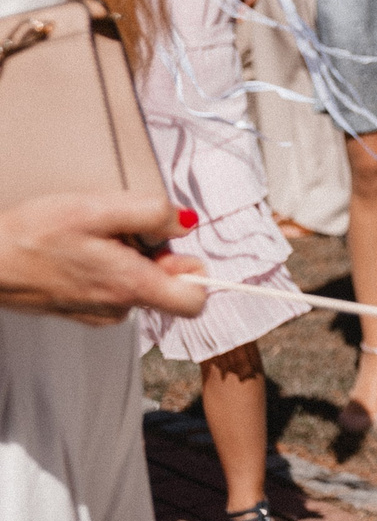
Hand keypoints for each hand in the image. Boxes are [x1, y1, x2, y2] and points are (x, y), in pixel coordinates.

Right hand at [0, 192, 210, 323]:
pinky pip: (112, 289)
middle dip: (158, 256)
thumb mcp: (98, 208)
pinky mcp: (79, 309)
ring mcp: (97, 312)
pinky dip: (107, 268)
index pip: (194, 303)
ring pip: (138, 285)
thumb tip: (186, 222)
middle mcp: (117, 307)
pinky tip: (82, 250)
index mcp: (130, 286)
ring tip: (96, 238)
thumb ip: (151, 214)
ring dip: (129, 259)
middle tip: (127, 232)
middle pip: (167, 287)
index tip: (179, 248)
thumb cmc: (34, 235)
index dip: (198, 273)